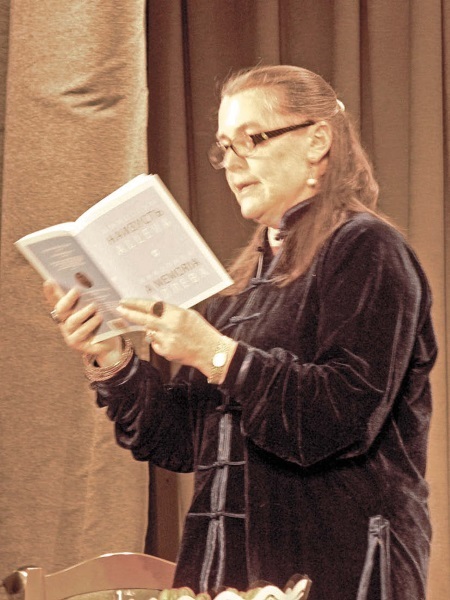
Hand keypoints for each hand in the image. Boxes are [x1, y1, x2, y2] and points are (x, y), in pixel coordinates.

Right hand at [43, 280, 122, 364]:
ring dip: (83, 312)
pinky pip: (81, 333)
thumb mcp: (98, 307)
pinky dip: (90, 324)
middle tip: (77, 290)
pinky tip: (99, 318)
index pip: (56, 299)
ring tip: (94, 306)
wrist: (108, 342)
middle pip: (61, 309)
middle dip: (68, 299)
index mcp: (67, 310)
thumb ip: (91, 297)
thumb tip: (90, 281)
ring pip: (72, 321)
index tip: (49, 281)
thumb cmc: (102, 321)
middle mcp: (64, 321)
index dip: (51, 292)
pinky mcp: (74, 343)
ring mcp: (68, 333)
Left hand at [117, 298, 236, 377]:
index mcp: (176, 314)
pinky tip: (173, 342)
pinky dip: (159, 342)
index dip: (135, 303)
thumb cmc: (201, 331)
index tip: (125, 301)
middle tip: (119, 309)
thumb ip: (170, 312)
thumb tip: (154, 309)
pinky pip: (155, 344)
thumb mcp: (188, 315)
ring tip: (168, 332)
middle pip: (143, 319)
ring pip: (149, 332)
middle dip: (129, 314)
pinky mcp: (165, 351)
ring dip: (152, 330)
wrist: (210, 351)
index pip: (150, 306)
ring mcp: (166, 340)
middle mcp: (169, 326)